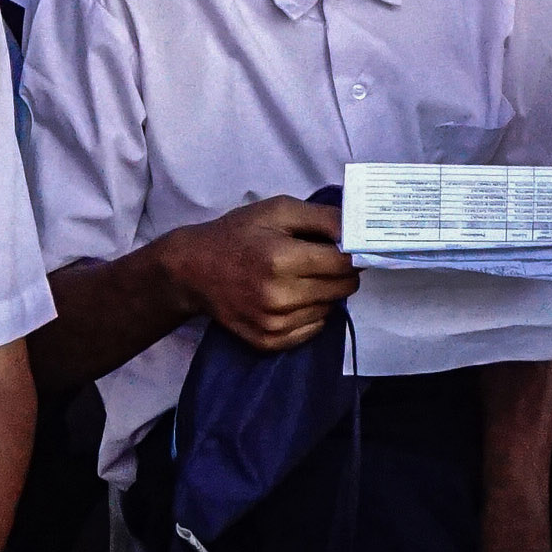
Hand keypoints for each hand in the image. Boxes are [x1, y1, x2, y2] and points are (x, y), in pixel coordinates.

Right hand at [161, 196, 358, 348]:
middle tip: (322, 261)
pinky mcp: (268, 341)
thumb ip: (322, 217)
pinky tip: (292, 298)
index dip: (352, 253)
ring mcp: (273, 322)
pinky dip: (310, 314)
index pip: (344, 263)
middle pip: (342, 289)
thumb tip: (359, 231)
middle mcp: (279, 296)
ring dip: (323, 293)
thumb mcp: (278, 210)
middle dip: (341, 273)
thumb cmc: (238, 234)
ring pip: (329, 310)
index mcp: (282, 258)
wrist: (193, 270)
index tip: (348, 248)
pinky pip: (312, 330)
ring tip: (299, 278)